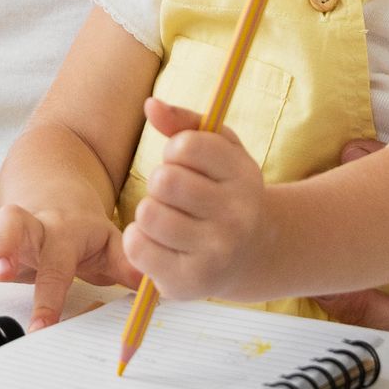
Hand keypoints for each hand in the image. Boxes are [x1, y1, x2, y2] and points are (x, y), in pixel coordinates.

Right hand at [0, 197, 136, 327]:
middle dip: (6, 243)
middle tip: (3, 270)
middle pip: (16, 221)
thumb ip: (128, 265)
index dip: (50, 295)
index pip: (58, 262)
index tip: (41, 327)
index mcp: (64, 231)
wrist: (60, 188)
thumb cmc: (83, 231)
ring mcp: (4, 219)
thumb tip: (152, 281)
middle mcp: (31, 222)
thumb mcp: (111, 246)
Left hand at [122, 97, 273, 301]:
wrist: (250, 254)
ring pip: (148, 214)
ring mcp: (216, 253)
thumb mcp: (217, 149)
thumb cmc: (223, 191)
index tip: (186, 164)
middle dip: (160, 182)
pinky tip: (158, 242)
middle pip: (164, 181)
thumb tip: (150, 105)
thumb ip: (183, 122)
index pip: (185, 146)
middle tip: (176, 196)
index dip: (175, 151)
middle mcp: (237, 217)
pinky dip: (138, 240)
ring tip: (168, 219)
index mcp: (244, 176)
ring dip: (149, 212)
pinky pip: (137, 247)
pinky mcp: (190, 283)